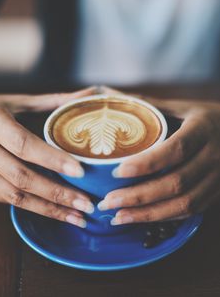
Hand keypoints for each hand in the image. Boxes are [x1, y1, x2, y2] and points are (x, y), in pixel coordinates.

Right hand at [0, 87, 96, 227]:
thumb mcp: (17, 102)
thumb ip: (53, 102)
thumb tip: (90, 95)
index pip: (23, 144)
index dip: (51, 159)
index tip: (81, 171)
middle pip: (21, 177)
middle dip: (57, 193)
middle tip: (87, 204)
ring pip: (14, 196)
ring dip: (49, 209)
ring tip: (78, 217)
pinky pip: (7, 200)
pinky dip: (34, 208)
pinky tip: (57, 212)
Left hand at [98, 98, 219, 224]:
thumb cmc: (205, 118)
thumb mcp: (183, 107)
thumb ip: (151, 106)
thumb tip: (112, 99)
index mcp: (204, 128)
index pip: (176, 149)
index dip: (146, 163)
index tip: (116, 172)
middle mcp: (215, 155)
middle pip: (176, 183)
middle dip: (139, 196)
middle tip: (107, 201)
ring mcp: (219, 178)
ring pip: (184, 204)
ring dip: (148, 214)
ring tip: (117, 216)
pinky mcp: (217, 193)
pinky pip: (191, 211)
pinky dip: (164, 217)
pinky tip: (141, 217)